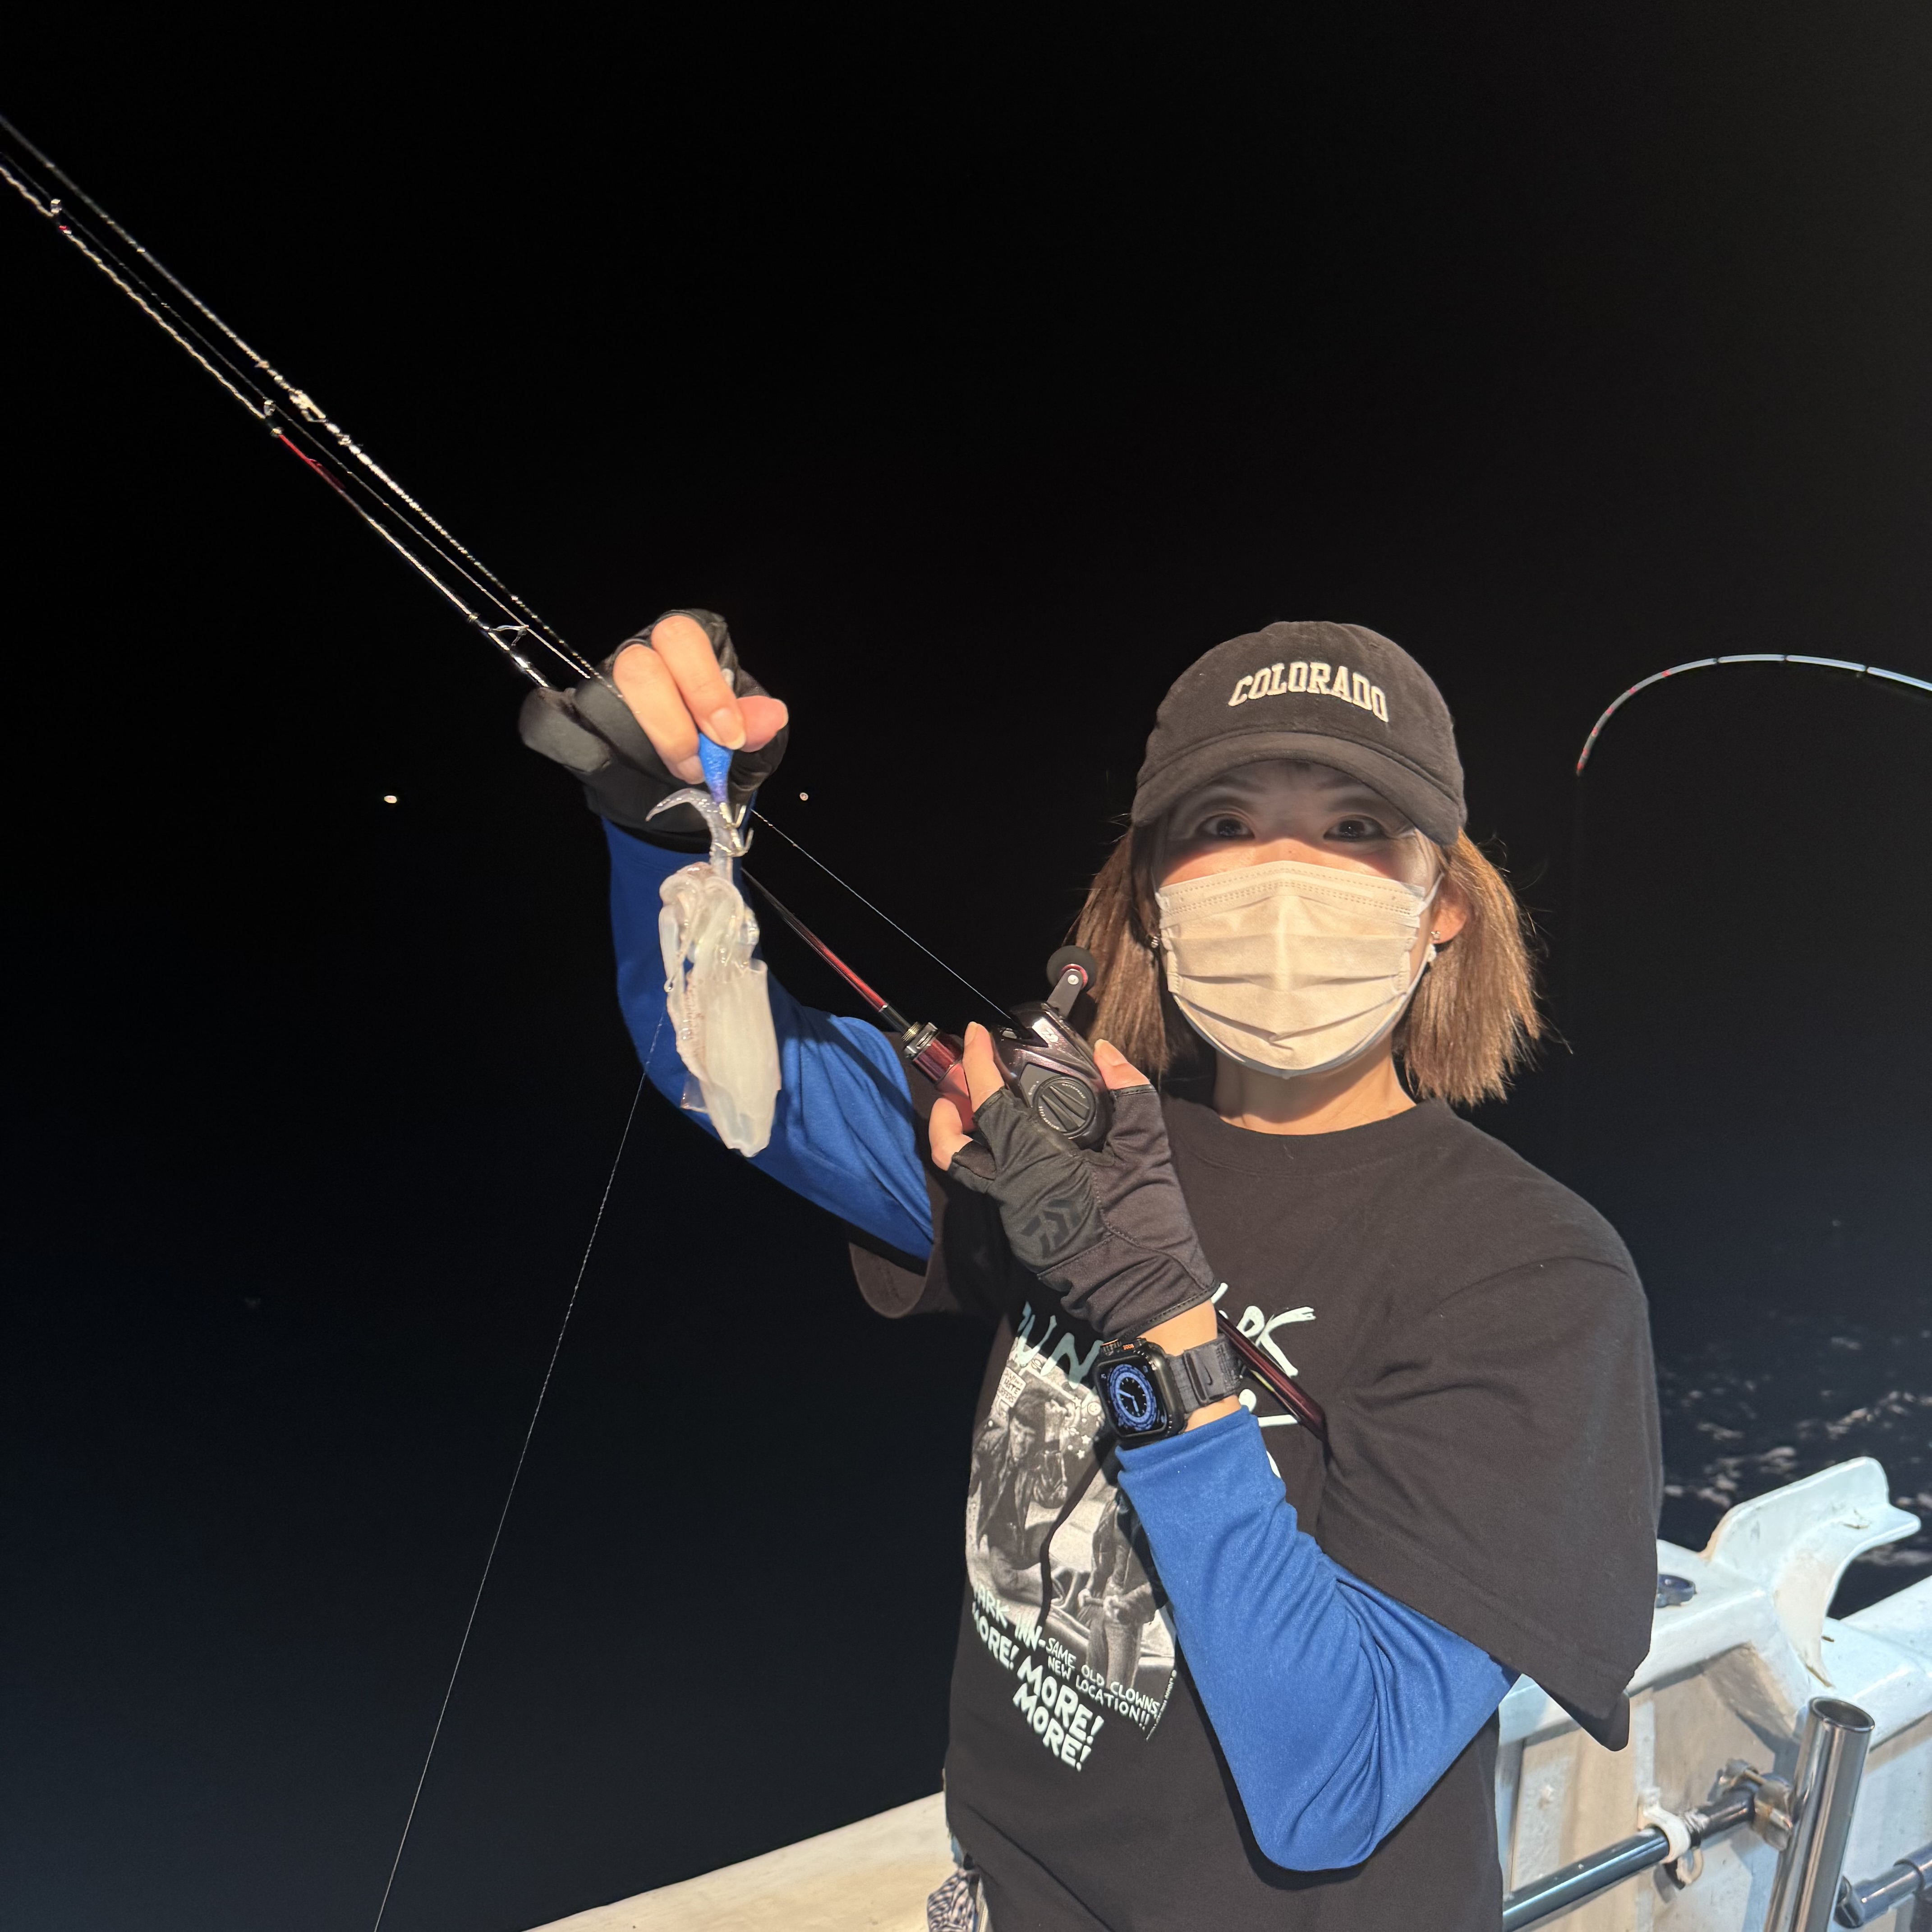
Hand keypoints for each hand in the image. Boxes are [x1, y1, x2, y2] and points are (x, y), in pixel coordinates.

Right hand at [518, 609, 789, 844]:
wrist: (686, 803)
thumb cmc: (718, 760)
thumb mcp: (751, 749)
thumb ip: (755, 730)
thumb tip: (769, 716)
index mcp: (689, 646)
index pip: (684, 638)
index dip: (704, 687)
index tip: (727, 736)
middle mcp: (641, 654)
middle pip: (639, 665)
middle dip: (673, 724)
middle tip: (697, 765)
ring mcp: (600, 685)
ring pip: (599, 695)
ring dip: (638, 745)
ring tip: (673, 776)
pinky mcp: (570, 719)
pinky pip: (548, 720)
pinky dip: (572, 744)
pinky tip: (608, 763)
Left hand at [931, 1026, 1215, 1341]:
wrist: (1149, 1298)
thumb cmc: (1148, 1225)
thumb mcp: (1147, 1150)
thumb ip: (1126, 1093)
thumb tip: (1106, 1052)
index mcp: (1038, 1163)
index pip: (989, 1103)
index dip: (976, 1062)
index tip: (974, 1034)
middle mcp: (1012, 1191)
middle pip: (952, 1148)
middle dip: (948, 1109)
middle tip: (962, 1080)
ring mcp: (1014, 1219)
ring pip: (970, 1172)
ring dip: (967, 1137)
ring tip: (987, 1110)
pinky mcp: (1024, 1239)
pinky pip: (997, 1191)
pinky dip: (997, 1161)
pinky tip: (1025, 1147)